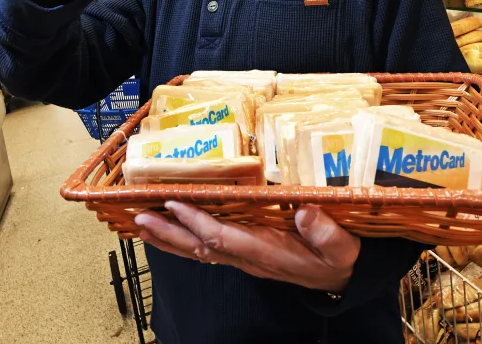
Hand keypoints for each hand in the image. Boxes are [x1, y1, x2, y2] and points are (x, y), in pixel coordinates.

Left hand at [135, 202, 360, 292]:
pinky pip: (207, 249)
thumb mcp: (342, 247)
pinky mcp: (244, 255)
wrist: (341, 278)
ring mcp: (244, 259)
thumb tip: (306, 212)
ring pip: (199, 250)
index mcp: (268, 252)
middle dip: (169, 233)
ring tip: (141, 226)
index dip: (198, 222)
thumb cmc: (339, 258)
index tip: (175, 204)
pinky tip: (168, 233)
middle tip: (140, 217)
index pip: (224, 238)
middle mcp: (249, 257)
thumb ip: (326, 233)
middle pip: (201, 246)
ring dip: (169, 239)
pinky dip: (183, 240)